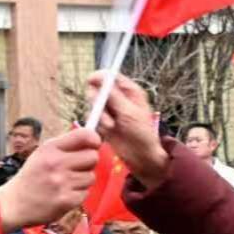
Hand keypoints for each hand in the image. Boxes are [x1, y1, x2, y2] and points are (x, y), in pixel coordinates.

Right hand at [0, 129, 99, 231]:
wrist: (14, 204)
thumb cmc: (31, 177)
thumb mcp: (42, 154)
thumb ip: (65, 146)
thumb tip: (93, 140)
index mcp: (50, 148)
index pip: (84, 135)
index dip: (94, 139)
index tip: (94, 144)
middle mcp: (56, 163)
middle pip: (93, 157)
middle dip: (88, 162)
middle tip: (77, 168)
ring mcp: (62, 183)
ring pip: (90, 177)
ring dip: (82, 181)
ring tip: (66, 183)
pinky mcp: (66, 200)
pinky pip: (85, 193)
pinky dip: (77, 195)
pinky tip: (64, 194)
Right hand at [85, 72, 169, 187]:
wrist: (141, 157)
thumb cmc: (141, 133)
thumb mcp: (128, 112)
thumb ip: (113, 95)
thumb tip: (100, 77)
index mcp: (130, 91)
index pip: (111, 76)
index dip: (100, 77)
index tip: (91, 81)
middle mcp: (119, 98)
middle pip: (99, 89)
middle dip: (98, 100)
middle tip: (101, 109)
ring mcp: (111, 110)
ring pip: (95, 105)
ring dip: (100, 116)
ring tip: (110, 126)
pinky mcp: (105, 122)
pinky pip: (94, 118)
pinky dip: (99, 124)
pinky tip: (108, 132)